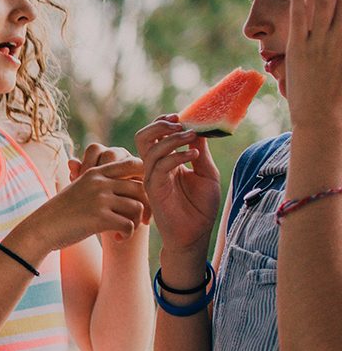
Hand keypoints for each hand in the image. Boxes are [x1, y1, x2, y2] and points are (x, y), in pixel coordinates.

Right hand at [24, 152, 147, 253]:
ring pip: (137, 207)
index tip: (142, 196)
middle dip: (146, 205)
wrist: (41, 229)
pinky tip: (118, 238)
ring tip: (126, 230)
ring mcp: (100, 199)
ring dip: (136, 223)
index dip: (145, 178)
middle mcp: (100, 182)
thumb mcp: (79, 188)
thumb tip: (125, 176)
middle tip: (142, 220)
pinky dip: (127, 234)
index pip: (133, 164)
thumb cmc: (62, 212)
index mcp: (97, 173)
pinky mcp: (99, 218)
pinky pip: (128, 225)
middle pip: (140, 187)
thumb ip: (100, 181)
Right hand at [137, 116, 220, 256]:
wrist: (194, 235)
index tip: (182, 116)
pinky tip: (193, 155)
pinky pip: (160, 166)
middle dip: (159, 125)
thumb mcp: (207, 173)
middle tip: (179, 122)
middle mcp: (155, 168)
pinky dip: (177, 156)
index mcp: (166, 162)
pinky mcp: (154, 190)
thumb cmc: (200, 207)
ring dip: (172, 138)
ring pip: (150, 148)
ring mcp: (153, 178)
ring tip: (191, 137)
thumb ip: (200, 152)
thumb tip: (198, 127)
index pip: (156, 135)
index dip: (165, 121)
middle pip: (143, 137)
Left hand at [286, 0, 341, 132]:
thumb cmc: (333, 92)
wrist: (320, 116)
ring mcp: (320, 43)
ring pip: (325, 4)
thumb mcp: (341, 64)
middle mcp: (338, 37)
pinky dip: (299, 5)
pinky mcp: (301, 52)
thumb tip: (338, 24)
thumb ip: (340, 41)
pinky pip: (300, 23)